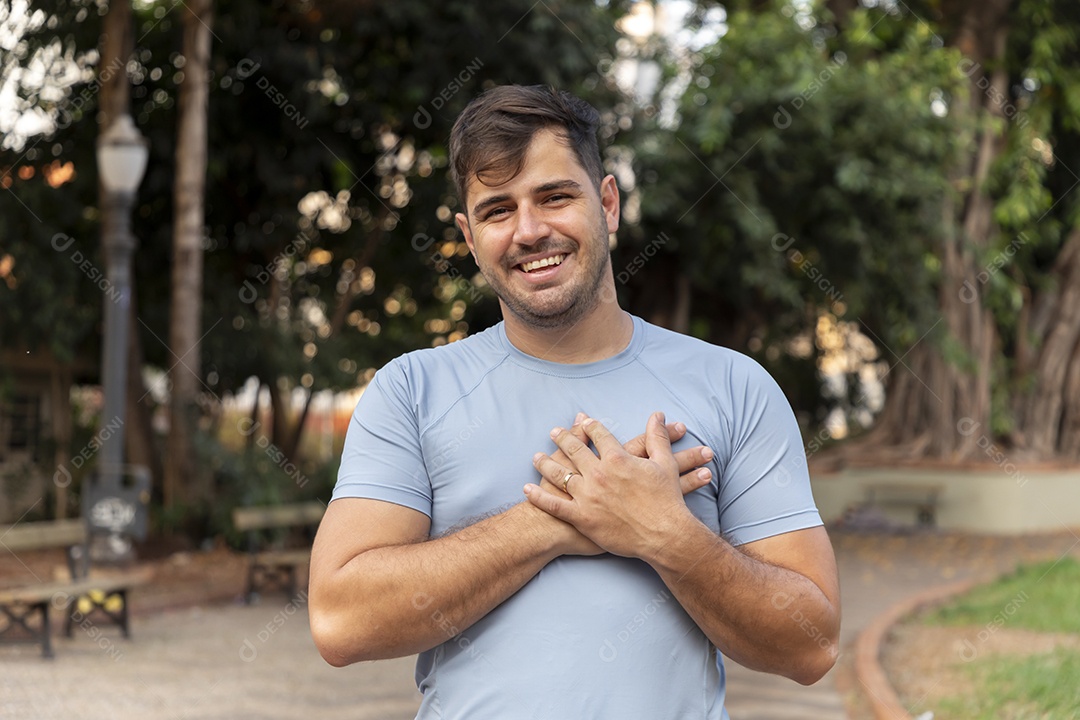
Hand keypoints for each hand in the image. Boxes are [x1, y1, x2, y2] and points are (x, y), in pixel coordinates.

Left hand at [525, 413, 698, 558]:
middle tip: (553, 432)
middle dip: (562, 438)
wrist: (664, 535)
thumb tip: (656, 415)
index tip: (584, 422)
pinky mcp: (582, 517)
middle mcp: (598, 474)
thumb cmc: (666, 500)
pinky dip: (539, 497)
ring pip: (559, 474)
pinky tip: (528, 489)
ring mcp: (588, 496)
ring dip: (545, 463)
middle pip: (574, 450)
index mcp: (617, 458)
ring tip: (536, 456)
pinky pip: (554, 505)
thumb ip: (657, 437)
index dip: (591, 427)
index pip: (599, 435)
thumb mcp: (665, 463)